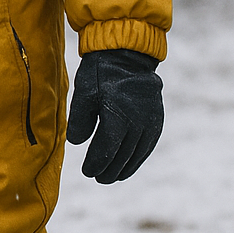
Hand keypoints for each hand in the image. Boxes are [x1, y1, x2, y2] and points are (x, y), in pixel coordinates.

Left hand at [66, 48, 163, 182]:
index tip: (87, 172)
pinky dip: (138, 157)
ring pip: (138, 153)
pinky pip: (148, 145)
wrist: (128, 54)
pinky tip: (129, 164)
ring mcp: (151, 121)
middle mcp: (138, 122)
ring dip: (125, 168)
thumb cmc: (100, 73)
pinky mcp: (157, 119)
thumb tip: (76, 143)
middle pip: (123, 156)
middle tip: (98, 178)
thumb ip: (79, 120)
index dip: (96, 164)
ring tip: (112, 176)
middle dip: (109, 170)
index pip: (107, 151)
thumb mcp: (83, 93)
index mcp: (118, 116)